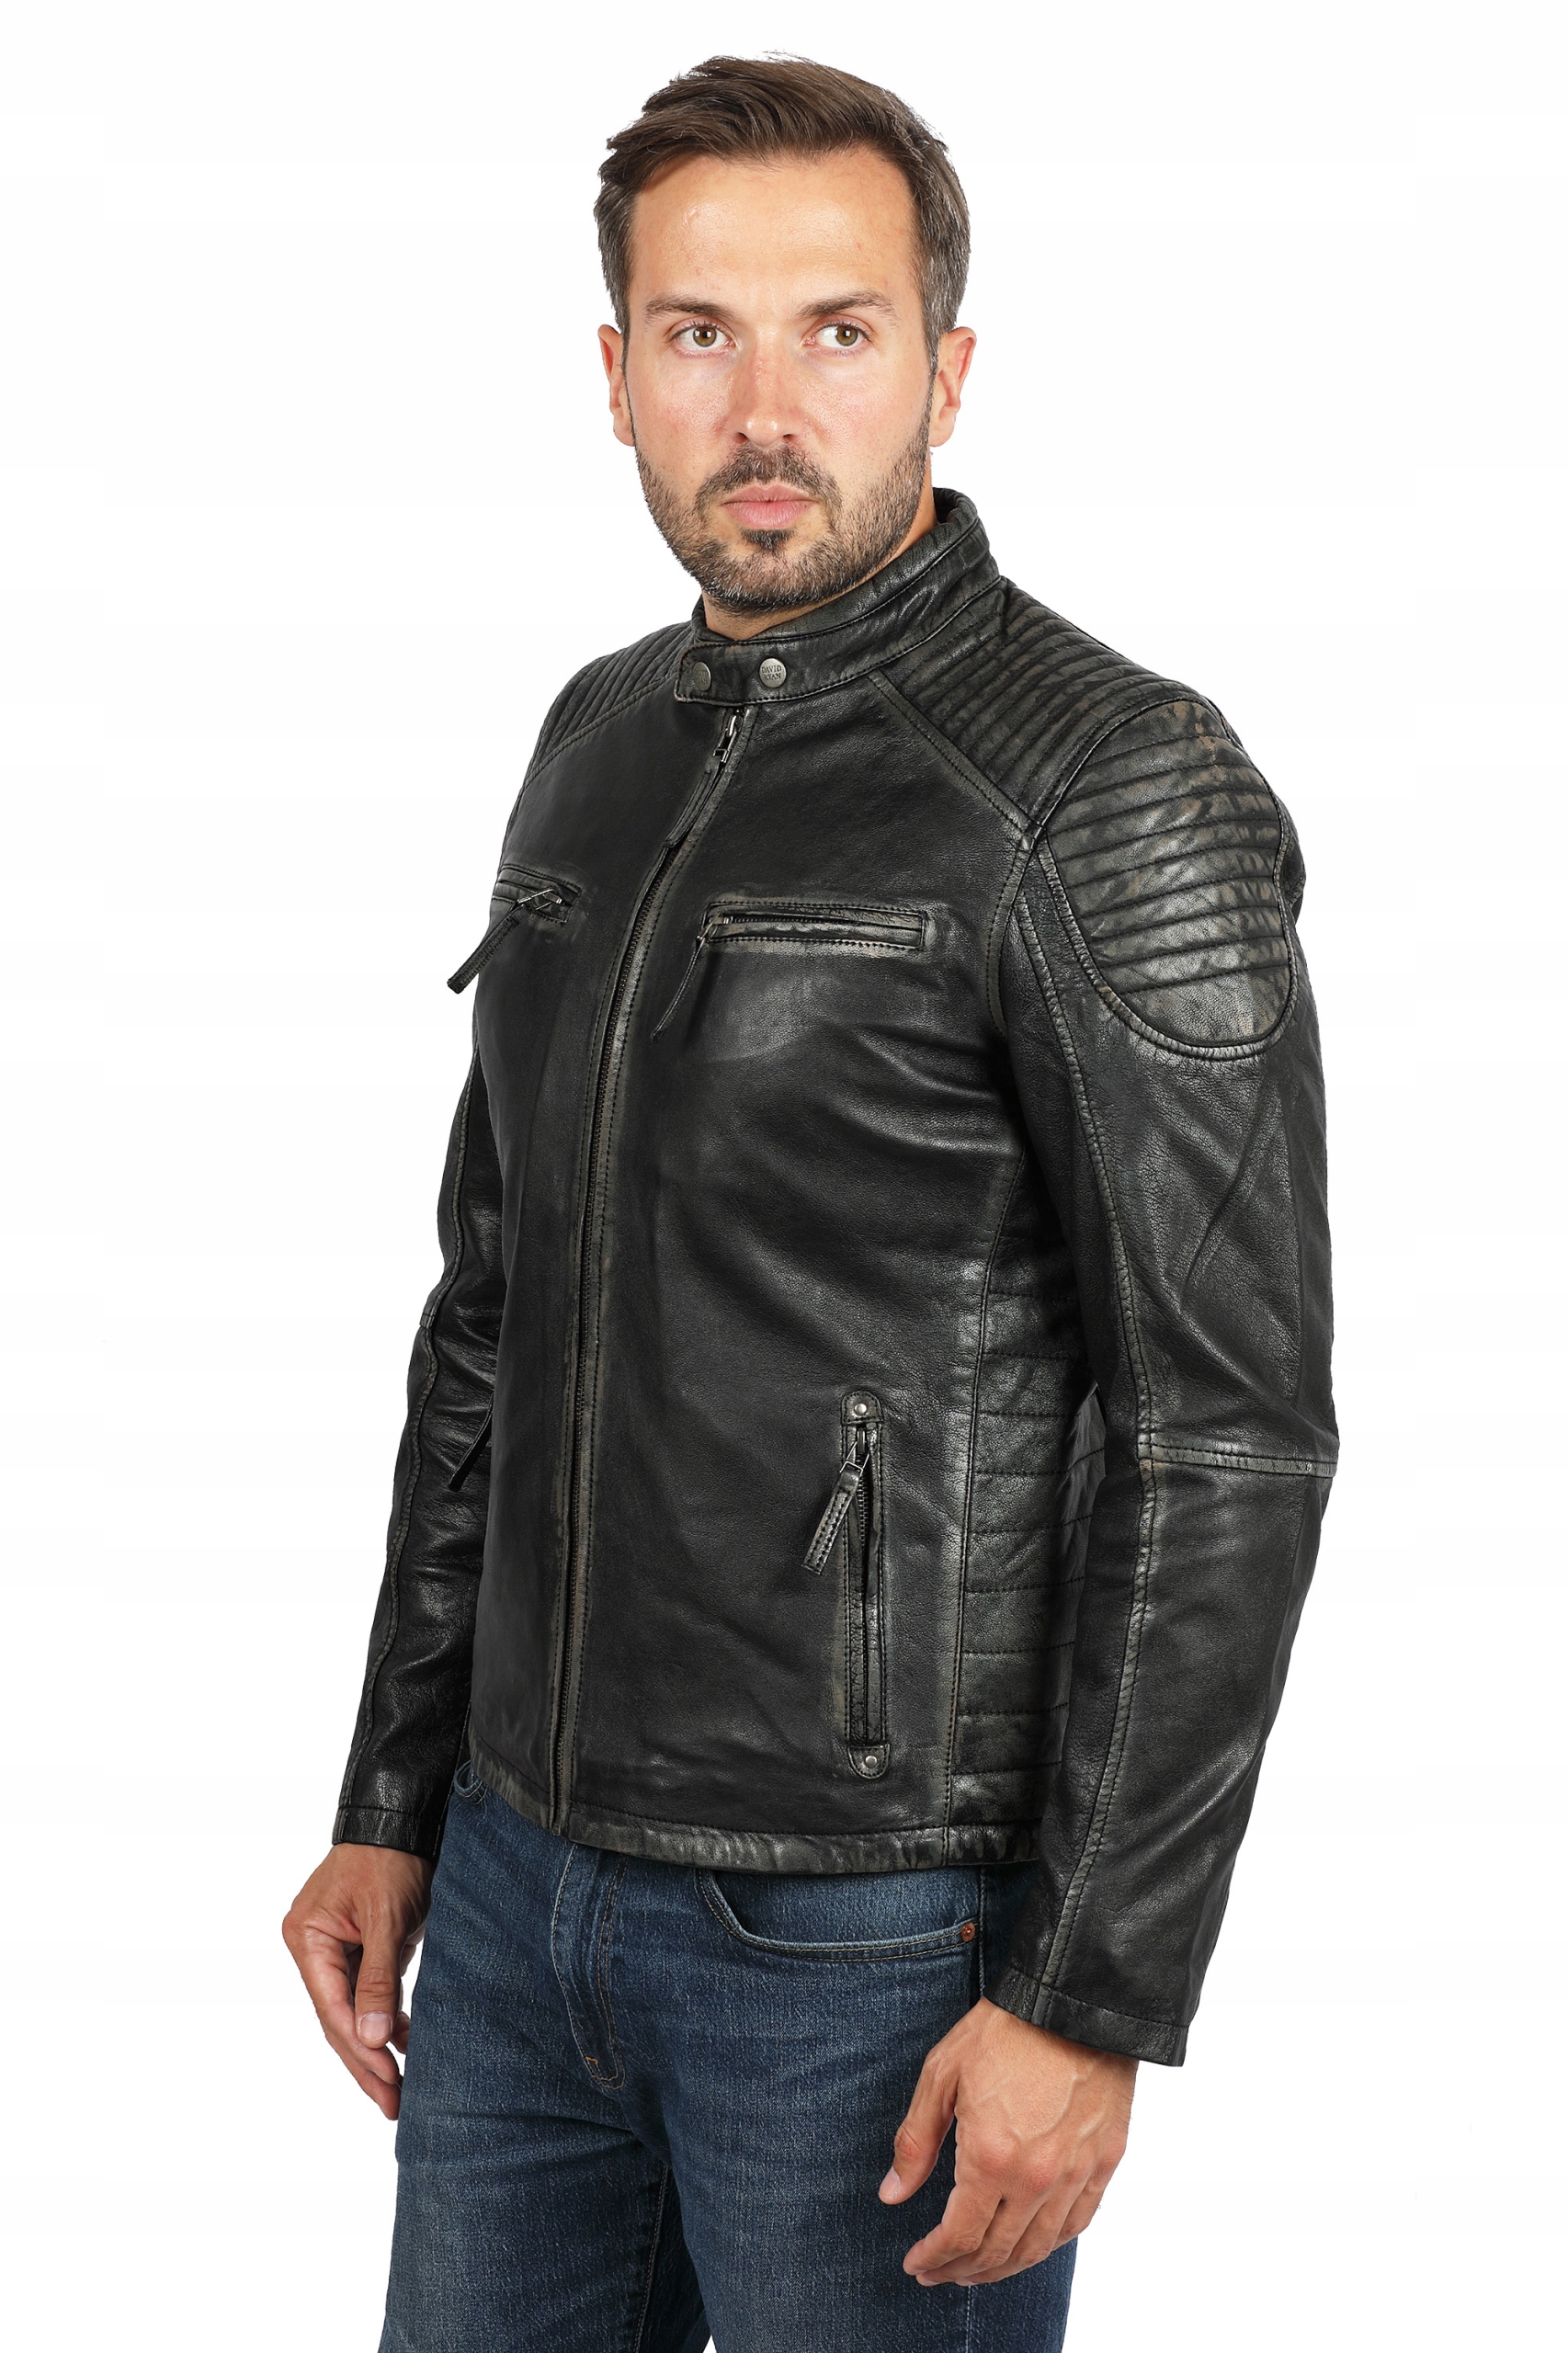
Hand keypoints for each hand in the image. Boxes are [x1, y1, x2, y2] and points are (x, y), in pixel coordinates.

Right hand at [282, 1843, 433, 2118]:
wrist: (406, 1817)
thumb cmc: (391, 1857)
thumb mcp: (387, 1918)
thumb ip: (379, 1980)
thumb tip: (372, 2041)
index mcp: (306, 1937)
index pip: (332, 2007)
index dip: (359, 2047)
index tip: (388, 2079)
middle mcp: (313, 1948)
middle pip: (337, 2019)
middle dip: (365, 2062)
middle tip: (392, 2103)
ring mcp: (335, 1949)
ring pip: (353, 2012)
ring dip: (376, 2048)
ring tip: (400, 2089)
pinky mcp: (360, 1948)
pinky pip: (368, 1995)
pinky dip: (386, 2019)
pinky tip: (404, 2044)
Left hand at [879, 1996, 1135, 2284]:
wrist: (1074, 1999)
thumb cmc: (1004, 2030)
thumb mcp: (942, 2074)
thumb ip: (915, 2141)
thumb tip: (891, 2194)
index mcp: (991, 2157)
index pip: (960, 2236)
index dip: (935, 2258)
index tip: (916, 2264)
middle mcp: (1036, 2178)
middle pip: (997, 2251)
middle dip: (962, 2270)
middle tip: (940, 2273)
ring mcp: (1076, 2174)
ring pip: (1038, 2248)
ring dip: (1003, 2269)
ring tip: (977, 2269)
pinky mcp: (1105, 2161)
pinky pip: (1076, 2224)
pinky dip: (1048, 2245)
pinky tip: (1028, 2243)